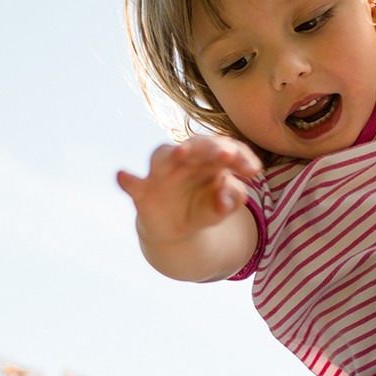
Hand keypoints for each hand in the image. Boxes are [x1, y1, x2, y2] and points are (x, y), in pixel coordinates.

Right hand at [116, 135, 261, 245]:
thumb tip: (227, 199)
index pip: (226, 149)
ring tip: (183, 152)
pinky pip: (133, 184)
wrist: (176, 229)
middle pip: (197, 145)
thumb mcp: (221, 208)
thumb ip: (229, 201)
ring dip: (173, 154)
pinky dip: (127, 180)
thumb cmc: (203, 208)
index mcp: (210, 159)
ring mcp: (162, 173)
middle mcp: (185, 159)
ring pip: (164, 156)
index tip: (254, 171)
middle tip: (227, 155)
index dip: (241, 157)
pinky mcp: (143, 191)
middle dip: (211, 149)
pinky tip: (121, 176)